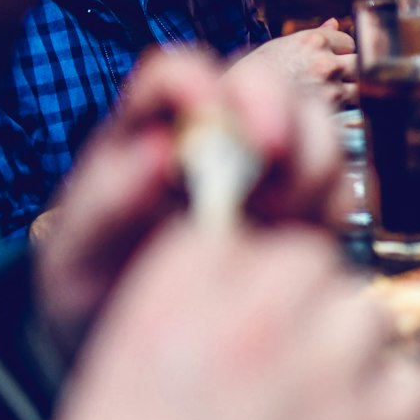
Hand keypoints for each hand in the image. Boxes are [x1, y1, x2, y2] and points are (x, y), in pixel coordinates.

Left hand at [33, 48, 342, 351]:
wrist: (133, 345)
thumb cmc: (94, 294)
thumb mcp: (76, 257)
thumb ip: (104, 202)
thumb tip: (157, 151)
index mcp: (148, 129)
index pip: (176, 74)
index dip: (197, 80)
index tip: (207, 108)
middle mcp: (216, 135)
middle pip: (266, 83)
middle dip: (277, 113)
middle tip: (268, 166)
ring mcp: (269, 168)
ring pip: (316, 127)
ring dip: (309, 166)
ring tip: (274, 224)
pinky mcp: (308, 207)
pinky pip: (343, 186)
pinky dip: (332, 209)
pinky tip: (297, 248)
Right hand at [51, 221, 419, 419]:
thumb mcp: (115, 390)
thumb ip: (177, 323)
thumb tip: (229, 290)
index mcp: (173, 306)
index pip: (238, 234)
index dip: (253, 266)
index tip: (257, 297)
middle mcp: (251, 320)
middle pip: (313, 261)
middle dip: (308, 303)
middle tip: (293, 358)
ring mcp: (322, 368)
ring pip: (368, 313)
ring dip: (353, 352)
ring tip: (322, 411)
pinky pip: (411, 383)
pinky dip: (394, 410)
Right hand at [227, 21, 355, 108]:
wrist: (237, 103)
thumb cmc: (255, 73)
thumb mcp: (282, 45)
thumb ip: (315, 35)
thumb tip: (335, 22)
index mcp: (313, 40)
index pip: (348, 41)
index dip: (342, 51)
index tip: (333, 58)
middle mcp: (325, 60)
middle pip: (359, 61)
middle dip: (351, 69)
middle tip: (334, 78)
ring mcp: (330, 85)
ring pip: (358, 85)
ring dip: (349, 89)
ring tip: (328, 95)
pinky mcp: (330, 110)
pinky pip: (348, 107)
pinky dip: (341, 109)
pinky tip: (323, 109)